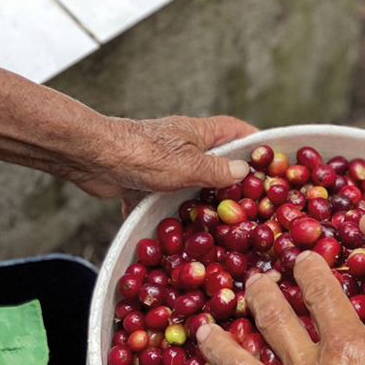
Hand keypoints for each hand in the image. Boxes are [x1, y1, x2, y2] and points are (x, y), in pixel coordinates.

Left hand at [74, 114, 256, 214]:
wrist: (94, 158)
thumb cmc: (143, 153)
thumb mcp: (189, 165)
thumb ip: (217, 170)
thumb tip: (243, 171)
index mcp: (197, 133)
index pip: (234, 130)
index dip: (253, 141)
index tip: (270, 157)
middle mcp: (182, 146)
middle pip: (215, 159)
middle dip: (232, 178)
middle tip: (250, 199)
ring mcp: (163, 164)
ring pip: (191, 183)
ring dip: (202, 201)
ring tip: (221, 222)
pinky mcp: (145, 182)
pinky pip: (165, 201)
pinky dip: (171, 216)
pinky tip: (180, 233)